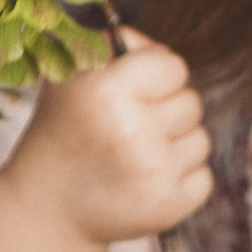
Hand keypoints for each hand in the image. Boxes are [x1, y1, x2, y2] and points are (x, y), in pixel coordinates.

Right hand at [2, 29, 210, 244]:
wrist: (47, 207)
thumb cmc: (64, 132)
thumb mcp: (70, 78)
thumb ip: (113, 45)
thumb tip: (160, 50)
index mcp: (106, 91)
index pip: (173, 66)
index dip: (154, 77)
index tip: (130, 93)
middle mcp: (131, 131)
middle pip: (191, 102)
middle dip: (165, 111)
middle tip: (127, 129)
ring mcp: (153, 172)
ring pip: (200, 139)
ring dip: (174, 145)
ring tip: (135, 156)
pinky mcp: (169, 207)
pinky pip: (204, 176)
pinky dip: (180, 178)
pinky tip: (144, 181)